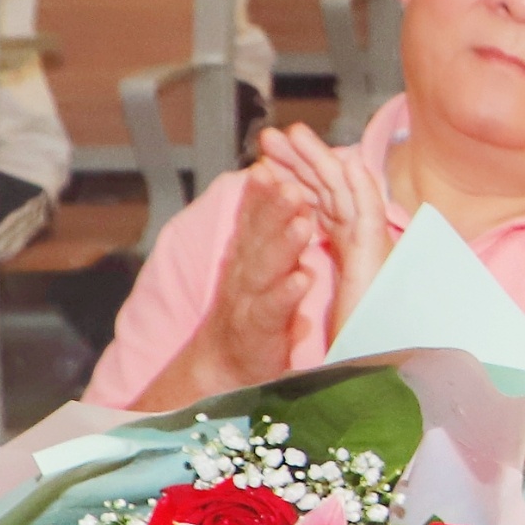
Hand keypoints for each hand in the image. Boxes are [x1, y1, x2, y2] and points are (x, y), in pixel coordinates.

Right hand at [196, 152, 329, 391]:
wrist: (222, 364)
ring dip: (283, 244)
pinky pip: (273, 309)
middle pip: (258, 235)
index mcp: (247, 254)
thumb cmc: (249, 309)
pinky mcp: (258, 330)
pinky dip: (286, 294)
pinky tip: (302, 279)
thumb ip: (267, 230)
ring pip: (265, 268)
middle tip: (289, 182)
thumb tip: (282, 187)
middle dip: (272, 208)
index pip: (253, 216)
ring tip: (302, 223)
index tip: (272, 161)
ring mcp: (248, 300)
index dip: (262, 190)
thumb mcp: (256, 264)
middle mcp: (243, 271)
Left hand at [258, 125, 391, 337]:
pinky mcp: (379, 256)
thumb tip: (291, 244)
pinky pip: (370, 215)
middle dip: (299, 158)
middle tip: (270, 136)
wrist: (365, 357)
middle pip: (327, 188)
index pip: (315, 200)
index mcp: (344, 244)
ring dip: (324, 160)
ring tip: (297, 133)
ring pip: (347, 191)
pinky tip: (349, 163)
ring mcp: (371, 244)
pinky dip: (361, 187)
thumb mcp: (314, 291)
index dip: (291, 176)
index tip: (263, 160)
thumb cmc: (345, 332)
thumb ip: (305, 263)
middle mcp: (358, 239)